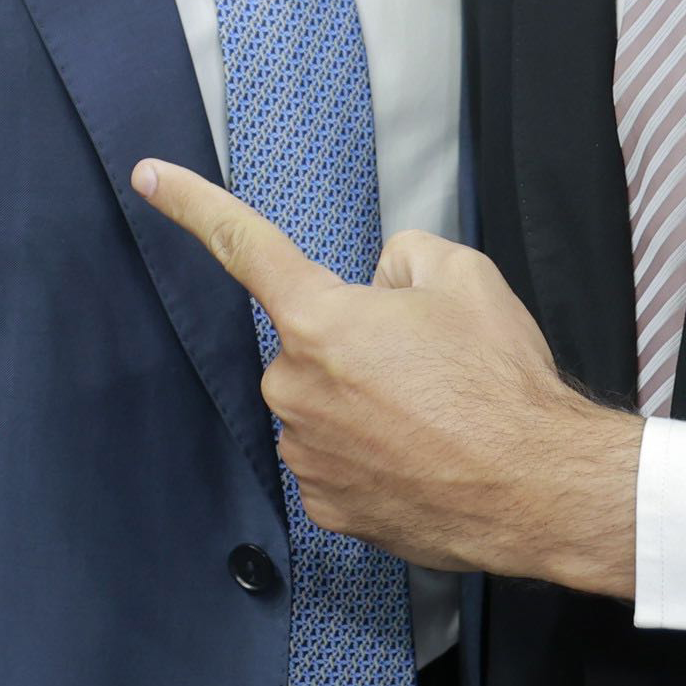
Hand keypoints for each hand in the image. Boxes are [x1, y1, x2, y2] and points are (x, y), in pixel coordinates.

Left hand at [134, 159, 640, 595]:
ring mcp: (307, 456)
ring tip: (435, 415)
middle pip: (308, 343)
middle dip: (353, 343)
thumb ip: (403, 257)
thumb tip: (382, 284)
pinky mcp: (327, 508)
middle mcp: (295, 390)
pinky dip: (371, 454)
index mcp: (320, 321)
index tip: (148, 176)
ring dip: (362, 402)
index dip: (193, 204)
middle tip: (425, 363)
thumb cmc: (500, 383)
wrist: (537, 488)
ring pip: (320, 404)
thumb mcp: (465, 276)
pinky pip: (334, 460)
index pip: (245, 246)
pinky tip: (422, 457)